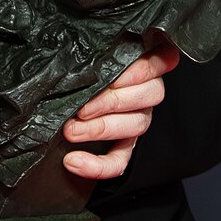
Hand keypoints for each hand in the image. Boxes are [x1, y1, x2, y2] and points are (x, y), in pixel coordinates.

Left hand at [61, 43, 179, 181]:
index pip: (163, 58)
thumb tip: (81, 57)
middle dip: (111, 102)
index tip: (115, 77)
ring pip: (136, 125)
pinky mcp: (124, 147)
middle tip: (82, 108)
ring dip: (100, 129)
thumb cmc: (75, 75)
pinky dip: (97, 165)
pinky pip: (120, 161)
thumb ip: (97, 55)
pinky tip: (75, 161)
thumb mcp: (87, 59)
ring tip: (72, 131)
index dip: (142, 69)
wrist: (57, 113)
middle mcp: (146, 91)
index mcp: (142, 63)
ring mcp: (138, 119)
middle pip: (150, 94)